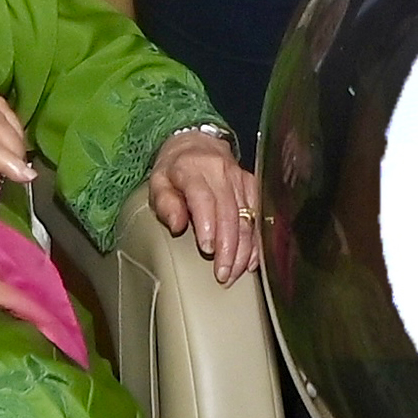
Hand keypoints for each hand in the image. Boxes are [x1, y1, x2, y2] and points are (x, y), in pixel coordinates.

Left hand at [143, 128, 261, 284]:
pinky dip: (256, 241)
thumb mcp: (158, 182)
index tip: (207, 250)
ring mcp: (240, 179)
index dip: (208, 225)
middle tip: (223, 274)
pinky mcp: (253, 186)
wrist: (198, 143)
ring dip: (243, 250)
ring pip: (247, 218)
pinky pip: (259, 216)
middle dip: (228, 248)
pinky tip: (251, 261)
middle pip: (230, 213)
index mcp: (194, 169)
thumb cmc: (175, 169)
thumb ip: (165, 203)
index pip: (204, 199)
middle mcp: (221, 172)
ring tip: (235, 273)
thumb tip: (177, 225)